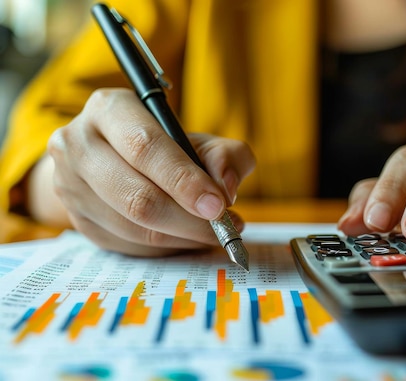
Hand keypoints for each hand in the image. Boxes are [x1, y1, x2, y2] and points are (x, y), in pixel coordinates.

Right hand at [45, 88, 255, 255]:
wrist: (118, 160)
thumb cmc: (167, 147)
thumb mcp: (201, 139)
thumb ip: (226, 156)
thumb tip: (226, 188)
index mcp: (109, 109)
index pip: (144, 147)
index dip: (184, 180)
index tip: (218, 205)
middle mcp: (78, 144)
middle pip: (135, 196)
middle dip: (188, 219)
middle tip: (224, 226)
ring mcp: (70, 186)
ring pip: (133, 227)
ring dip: (182, 237)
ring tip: (215, 233)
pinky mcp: (78, 221)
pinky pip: (129, 246)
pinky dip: (167, 248)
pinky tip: (189, 238)